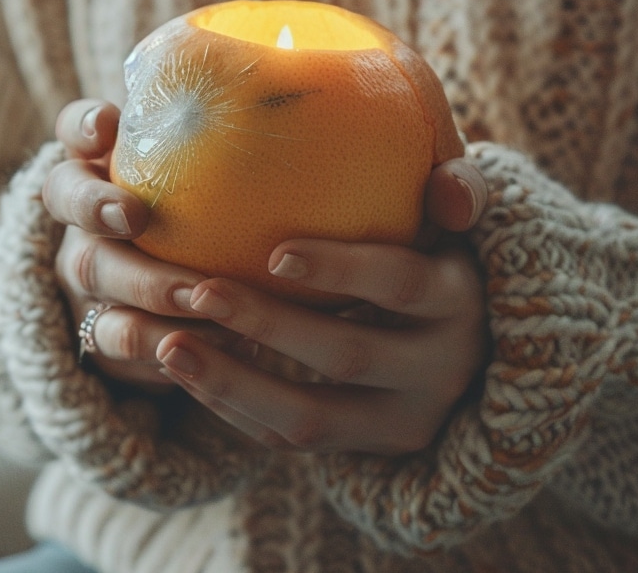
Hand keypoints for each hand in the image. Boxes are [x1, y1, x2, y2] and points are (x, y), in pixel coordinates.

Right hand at [43, 99, 229, 390]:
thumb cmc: (226, 209)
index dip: (82, 125)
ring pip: (90, 273)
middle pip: (66, 199)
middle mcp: (84, 213)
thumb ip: (250, 134)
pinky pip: (115, 339)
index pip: (74, 129)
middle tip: (135, 214)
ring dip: (140, 284)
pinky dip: (157, 344)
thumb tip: (339, 77)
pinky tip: (211, 345)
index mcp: (105, 161)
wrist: (194, 291)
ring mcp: (89, 271)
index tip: (107, 124)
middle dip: (95, 205)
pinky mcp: (105, 328)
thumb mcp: (228, 170)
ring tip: (195, 295)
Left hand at [155, 158, 489, 455]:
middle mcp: (439, 371)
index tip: (274, 253)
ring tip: (168, 345)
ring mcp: (399, 421)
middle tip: (199, 291)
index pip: (401, 284)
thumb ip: (455, 188)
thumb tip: (450, 190)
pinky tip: (183, 370)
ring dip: (232, 382)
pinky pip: (286, 440)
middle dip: (268, 326)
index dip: (340, 269)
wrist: (470, 350)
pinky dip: (231, 407)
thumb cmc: (439, 254)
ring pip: (310, 418)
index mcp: (459, 302)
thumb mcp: (454, 222)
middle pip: (347, 355)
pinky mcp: (359, 450)